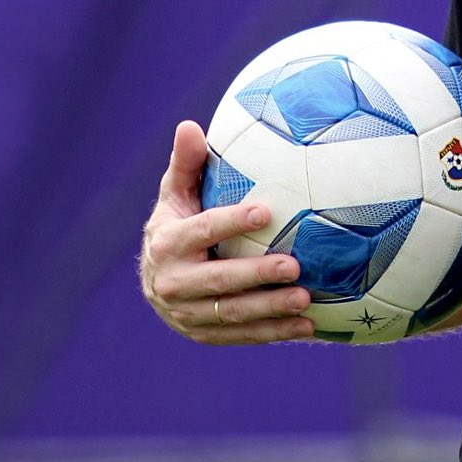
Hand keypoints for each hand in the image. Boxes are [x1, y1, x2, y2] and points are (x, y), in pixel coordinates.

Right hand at [138, 120, 317, 343]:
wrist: (155, 279)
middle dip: (257, 275)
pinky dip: (272, 333)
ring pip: (232, 314)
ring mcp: (186, 313)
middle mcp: (172, 282)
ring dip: (270, 310)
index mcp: (167, 243)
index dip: (231, 221)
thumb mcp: (176, 193)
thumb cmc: (178, 223)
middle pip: (219, 280)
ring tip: (305, 299)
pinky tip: (306, 326)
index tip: (266, 211)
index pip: (202, 230)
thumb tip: (189, 125)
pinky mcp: (202, 334)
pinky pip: (240, 336)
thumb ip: (186, 164)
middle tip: (295, 265)